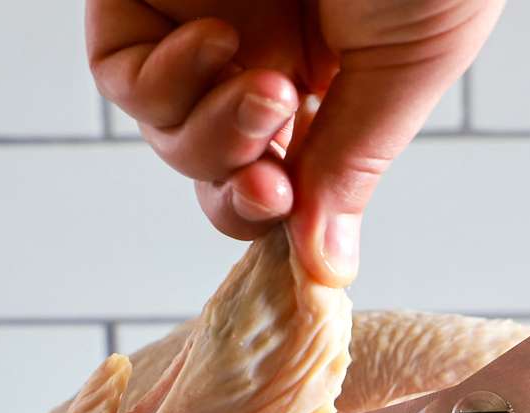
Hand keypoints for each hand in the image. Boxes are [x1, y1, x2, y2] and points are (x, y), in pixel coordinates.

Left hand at [87, 1, 501, 285]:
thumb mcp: (407, 68)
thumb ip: (352, 167)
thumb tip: (325, 271)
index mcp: (334, 73)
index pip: (282, 175)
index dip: (279, 216)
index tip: (299, 232)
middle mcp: (265, 47)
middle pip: (216, 169)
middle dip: (242, 191)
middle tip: (278, 177)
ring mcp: (205, 14)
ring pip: (168, 131)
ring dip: (211, 139)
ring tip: (269, 91)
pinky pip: (122, 70)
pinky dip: (162, 82)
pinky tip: (217, 46)